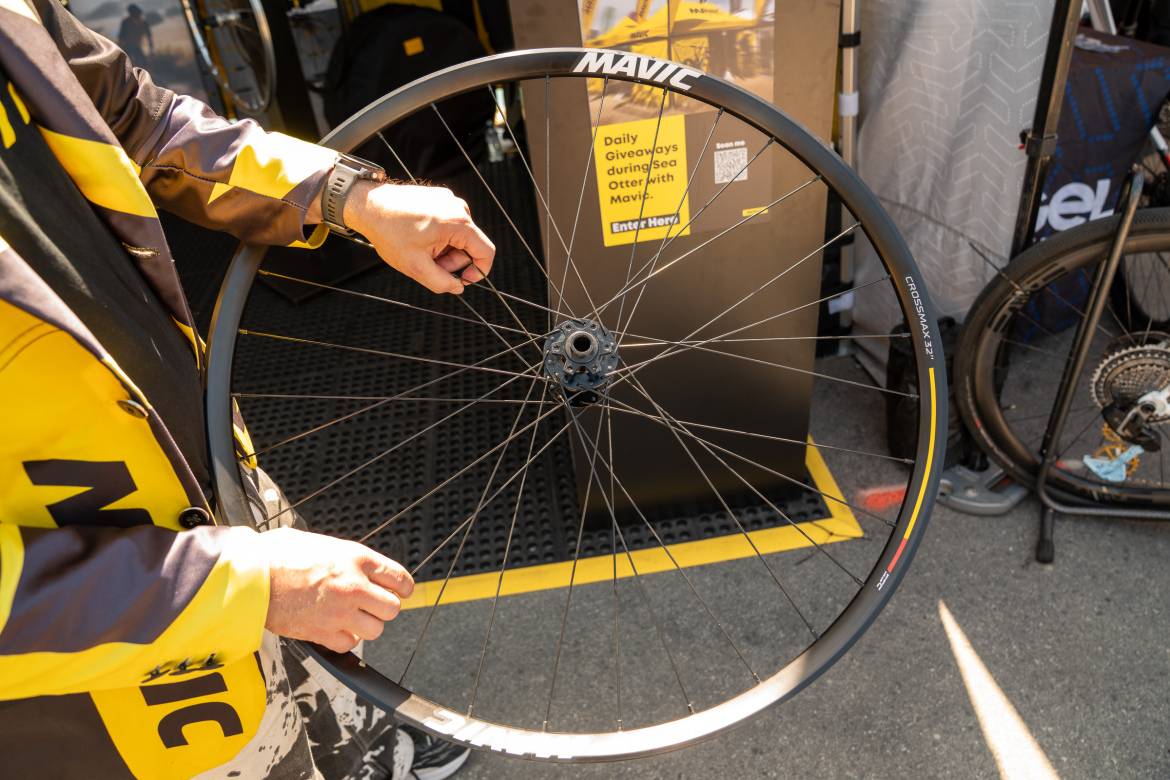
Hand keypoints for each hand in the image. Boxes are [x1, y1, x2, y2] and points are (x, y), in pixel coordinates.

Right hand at [260, 527, 413, 652]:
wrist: (248, 578)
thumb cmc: (275, 555)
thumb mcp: (318, 542)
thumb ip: (342, 555)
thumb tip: (350, 562)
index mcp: (355, 558)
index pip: (400, 577)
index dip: (403, 587)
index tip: (401, 591)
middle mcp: (353, 586)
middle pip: (393, 608)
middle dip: (384, 607)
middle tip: (373, 605)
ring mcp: (339, 612)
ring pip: (375, 630)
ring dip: (366, 625)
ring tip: (352, 617)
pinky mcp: (322, 633)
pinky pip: (349, 644)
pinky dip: (344, 639)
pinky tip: (334, 628)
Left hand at [344, 180, 494, 294]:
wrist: (368, 205)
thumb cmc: (389, 231)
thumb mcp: (416, 267)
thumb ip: (442, 282)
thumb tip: (457, 287)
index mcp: (458, 223)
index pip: (486, 252)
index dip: (479, 271)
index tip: (464, 280)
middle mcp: (458, 208)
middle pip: (470, 245)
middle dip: (453, 262)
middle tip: (430, 266)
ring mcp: (448, 200)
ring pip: (458, 236)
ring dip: (444, 250)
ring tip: (420, 252)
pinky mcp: (438, 197)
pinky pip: (448, 224)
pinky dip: (438, 237)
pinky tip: (418, 239)